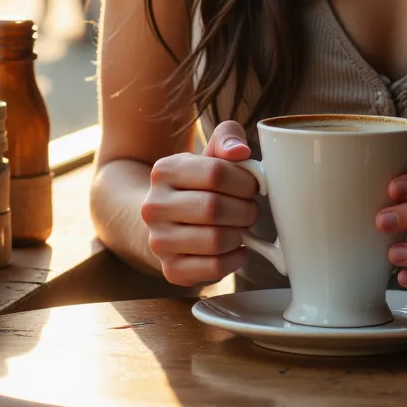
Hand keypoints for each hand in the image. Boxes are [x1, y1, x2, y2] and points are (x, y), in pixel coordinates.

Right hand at [140, 121, 257, 284]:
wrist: (168, 219)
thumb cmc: (200, 183)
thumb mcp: (210, 152)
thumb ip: (228, 137)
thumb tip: (240, 151)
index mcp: (164, 171)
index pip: (216, 173)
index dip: (245, 181)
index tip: (253, 186)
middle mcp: (153, 206)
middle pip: (215, 208)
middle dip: (246, 210)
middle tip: (251, 209)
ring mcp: (158, 241)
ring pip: (215, 240)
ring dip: (241, 234)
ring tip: (241, 226)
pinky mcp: (170, 269)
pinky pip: (214, 268)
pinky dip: (235, 259)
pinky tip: (237, 248)